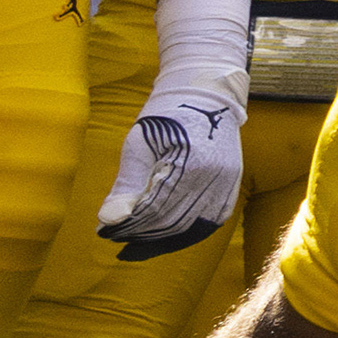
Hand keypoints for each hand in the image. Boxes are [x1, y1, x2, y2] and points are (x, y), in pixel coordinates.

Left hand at [100, 0, 248, 257]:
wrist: (205, 95)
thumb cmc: (164, 117)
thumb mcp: (138, 146)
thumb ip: (126, 185)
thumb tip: (108, 220)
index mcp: (189, 164)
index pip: (154, 209)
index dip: (127, 224)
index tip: (104, 231)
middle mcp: (215, 178)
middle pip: (173, 222)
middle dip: (141, 234)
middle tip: (116, 238)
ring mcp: (228, 183)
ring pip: (193, 227)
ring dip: (163, 239)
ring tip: (136, 242)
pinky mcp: (233, 186)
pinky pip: (211, 221)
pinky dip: (188, 233)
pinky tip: (167, 236)